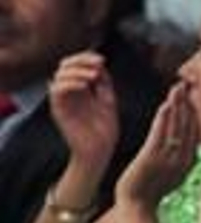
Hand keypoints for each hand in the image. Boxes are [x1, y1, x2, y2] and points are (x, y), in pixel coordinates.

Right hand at [48, 52, 118, 174]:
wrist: (99, 151)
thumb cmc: (105, 130)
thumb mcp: (108, 102)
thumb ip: (104, 83)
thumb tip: (99, 64)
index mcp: (81, 88)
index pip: (77, 65)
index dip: (86, 58)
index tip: (102, 59)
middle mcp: (69, 91)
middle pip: (65, 65)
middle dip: (81, 61)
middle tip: (97, 64)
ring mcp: (63, 100)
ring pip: (59, 75)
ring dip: (76, 71)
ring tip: (93, 76)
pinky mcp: (58, 109)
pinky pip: (57, 90)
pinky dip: (69, 84)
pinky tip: (84, 86)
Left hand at [115, 83, 198, 209]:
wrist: (137, 206)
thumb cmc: (150, 192)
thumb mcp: (171, 175)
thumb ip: (179, 159)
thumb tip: (184, 146)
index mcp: (188, 163)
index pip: (194, 133)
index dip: (193, 114)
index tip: (190, 98)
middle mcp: (182, 160)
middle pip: (189, 127)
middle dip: (188, 105)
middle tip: (186, 86)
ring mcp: (169, 159)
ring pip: (177, 127)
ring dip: (178, 106)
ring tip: (178, 89)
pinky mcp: (153, 158)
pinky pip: (161, 134)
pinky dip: (165, 118)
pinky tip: (166, 104)